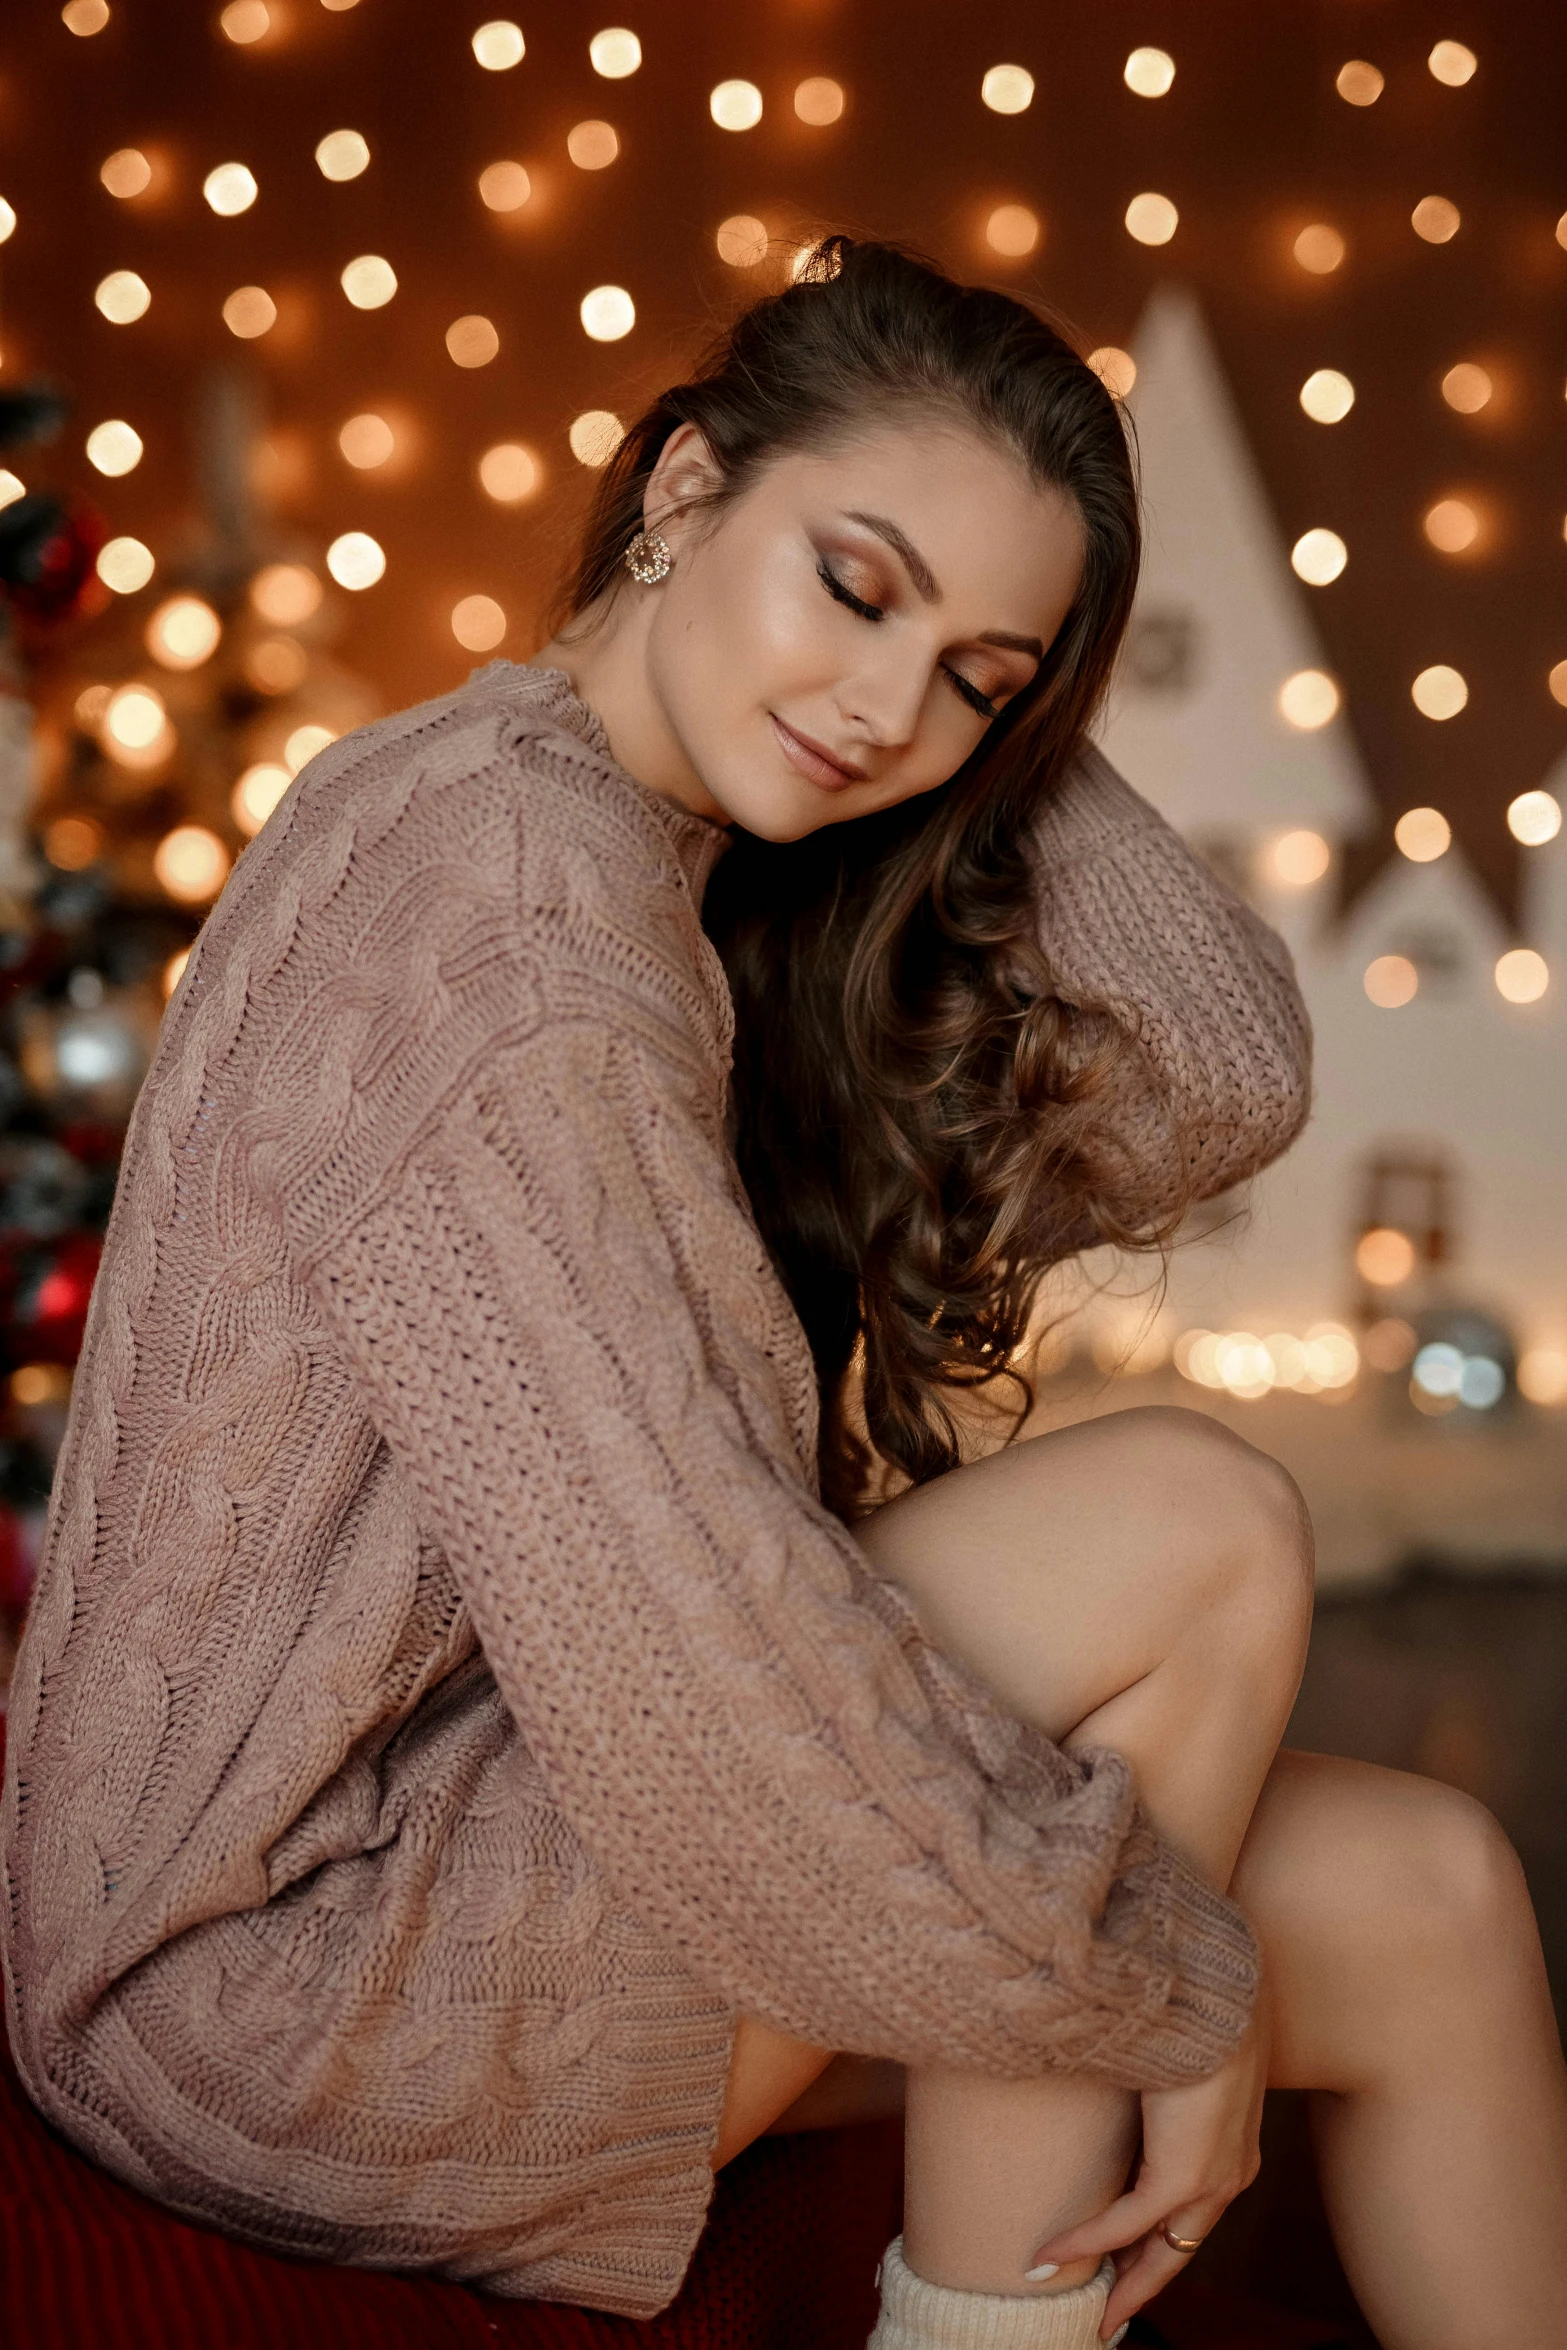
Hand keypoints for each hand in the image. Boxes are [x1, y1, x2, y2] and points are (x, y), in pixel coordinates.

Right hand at [1025, 2006, 1269, 2339]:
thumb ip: (1147, 2073)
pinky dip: (1086, 2241)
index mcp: (1232, 2143)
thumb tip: (1105, 2064)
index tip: (1124, 2260)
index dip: (1157, 2240)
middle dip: (1142, 2283)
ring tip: (1084, 2309)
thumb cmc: (1191, 2001)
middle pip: (1181, 2245)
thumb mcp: (1173, 2047)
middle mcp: (1230, 2170)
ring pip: (1162, 2250)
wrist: (1212, 1988)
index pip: (1191, 2210)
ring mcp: (1212, 2177)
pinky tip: (1049, 2256)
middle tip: (1108, 2314)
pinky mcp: (1184, 2174)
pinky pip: (1127, 2223)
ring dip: (1120, 2281)